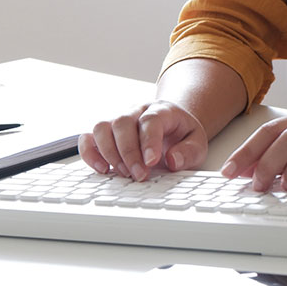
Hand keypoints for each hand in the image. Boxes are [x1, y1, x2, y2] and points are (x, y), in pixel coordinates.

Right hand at [78, 100, 207, 180]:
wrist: (172, 126)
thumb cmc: (182, 135)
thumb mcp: (197, 143)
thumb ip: (190, 151)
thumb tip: (173, 160)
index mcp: (162, 110)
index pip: (151, 120)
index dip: (149, 141)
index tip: (151, 162)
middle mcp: (137, 111)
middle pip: (123, 122)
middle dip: (129, 153)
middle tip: (139, 175)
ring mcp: (119, 120)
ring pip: (102, 127)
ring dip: (109, 153)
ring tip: (124, 173)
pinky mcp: (106, 133)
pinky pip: (89, 138)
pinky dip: (90, 154)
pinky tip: (103, 169)